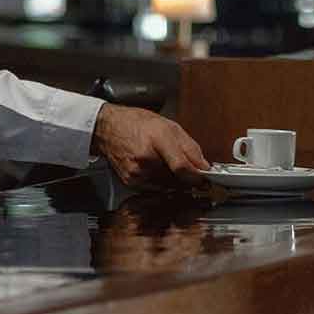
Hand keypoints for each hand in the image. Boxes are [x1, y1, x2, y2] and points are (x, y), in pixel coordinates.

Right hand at [91, 103, 211, 184]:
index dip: (197, 177)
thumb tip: (204, 166)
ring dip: (176, 181)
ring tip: (168, 164)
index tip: (206, 179)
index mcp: (158, 139)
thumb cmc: (137, 124)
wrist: (108, 128)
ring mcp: (137, 173)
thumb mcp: (170, 126)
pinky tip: (156, 168)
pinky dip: (162, 182)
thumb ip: (190, 148)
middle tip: (189, 170)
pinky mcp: (132, 183)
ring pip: (169, 187)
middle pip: (178, 180)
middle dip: (188, 178)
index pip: (182, 167)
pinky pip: (156, 189)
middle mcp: (145, 158)